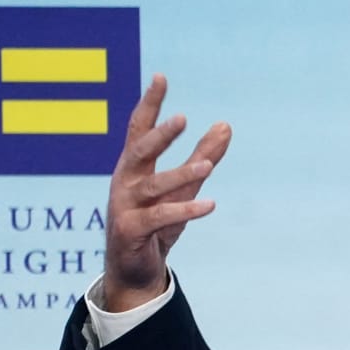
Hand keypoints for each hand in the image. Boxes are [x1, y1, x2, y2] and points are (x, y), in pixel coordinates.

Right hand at [103, 74, 231, 310]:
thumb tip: (225, 125)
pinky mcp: (130, 231)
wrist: (134, 271)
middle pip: (140, 152)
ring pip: (153, 186)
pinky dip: (184, 210)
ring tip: (207, 165)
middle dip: (160, 135)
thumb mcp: (183, 187)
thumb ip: (203, 156)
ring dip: (180, 174)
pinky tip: (209, 205)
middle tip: (183, 119)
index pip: (138, 128)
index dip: (149, 104)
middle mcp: (124, 182)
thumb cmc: (155, 223)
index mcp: (133, 167)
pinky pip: (159, 218)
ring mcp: (124, 206)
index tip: (161, 78)